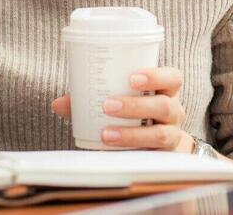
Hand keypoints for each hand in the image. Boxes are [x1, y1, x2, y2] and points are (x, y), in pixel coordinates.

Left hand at [51, 67, 193, 152]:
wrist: (157, 145)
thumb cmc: (136, 114)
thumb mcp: (121, 100)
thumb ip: (91, 99)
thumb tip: (58, 103)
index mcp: (166, 91)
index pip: (173, 78)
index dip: (156, 76)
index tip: (132, 78)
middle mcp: (174, 112)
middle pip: (165, 106)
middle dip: (136, 106)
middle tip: (108, 105)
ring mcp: (172, 135)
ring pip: (160, 134)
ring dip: (132, 133)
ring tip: (106, 133)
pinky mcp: (164, 157)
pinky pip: (153, 156)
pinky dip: (131, 151)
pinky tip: (112, 150)